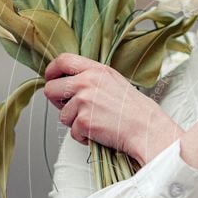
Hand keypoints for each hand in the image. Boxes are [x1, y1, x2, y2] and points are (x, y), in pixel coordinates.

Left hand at [43, 53, 182, 164]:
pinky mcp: (83, 121)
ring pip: (62, 115)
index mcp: (95, 70)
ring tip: (97, 122)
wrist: (146, 128)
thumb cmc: (134, 109)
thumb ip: (91, 78)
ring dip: (75, 122)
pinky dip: (83, 136)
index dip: (52, 71)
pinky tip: (99, 132)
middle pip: (51, 89)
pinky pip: (72, 132)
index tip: (51, 78)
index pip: (62, 60)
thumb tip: (68, 84)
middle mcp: (86, 82)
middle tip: (73, 109)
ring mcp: (84, 102)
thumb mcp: (114, 81)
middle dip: (58, 102)